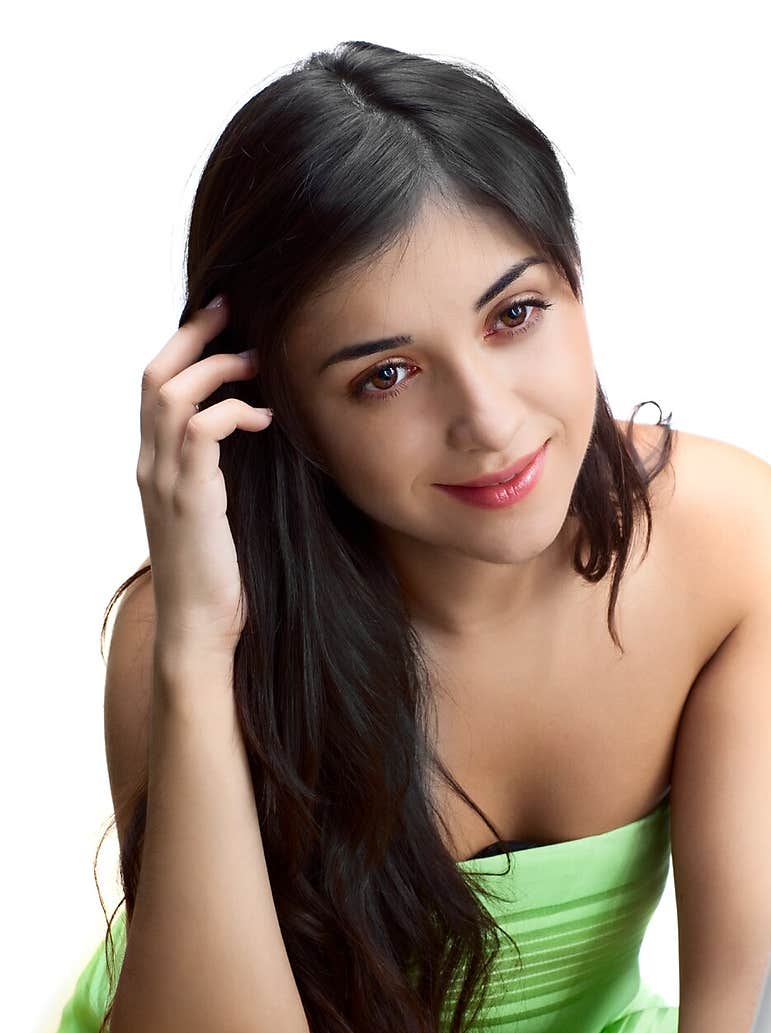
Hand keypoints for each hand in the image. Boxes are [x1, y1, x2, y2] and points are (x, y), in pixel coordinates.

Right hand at [137, 293, 273, 665]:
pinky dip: (233, 411)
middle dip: (194, 336)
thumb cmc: (222, 575)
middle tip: (235, 313)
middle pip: (154, 375)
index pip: (155, 385)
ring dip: (217, 368)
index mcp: (157, 465)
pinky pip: (200, 430)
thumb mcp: (223, 511)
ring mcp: (166, 482)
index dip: (185, 346)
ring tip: (257, 364)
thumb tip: (267, 431)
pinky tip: (264, 419)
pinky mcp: (190, 499)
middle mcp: (151, 466)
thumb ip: (227, 471)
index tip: (224, 321)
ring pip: (170, 394)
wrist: (202, 629)